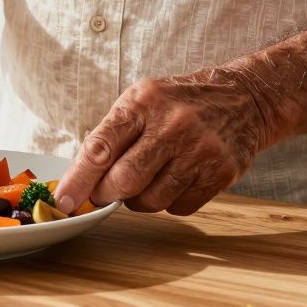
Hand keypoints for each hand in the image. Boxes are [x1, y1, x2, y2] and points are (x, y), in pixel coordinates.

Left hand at [53, 69, 282, 215]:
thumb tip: (78, 181)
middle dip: (106, 194)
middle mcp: (171, 125)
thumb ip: (110, 135)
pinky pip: (179, 207)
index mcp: (142, 102)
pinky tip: (176, 179)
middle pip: (124, 180)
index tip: (63, 202)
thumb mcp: (140, 101)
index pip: (100, 147)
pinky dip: (169, 202)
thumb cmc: (177, 103)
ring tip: (148, 178)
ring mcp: (199, 149)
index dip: (78, 180)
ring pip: (151, 200)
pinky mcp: (221, 172)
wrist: (243, 99)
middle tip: (105, 192)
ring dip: (139, 200)